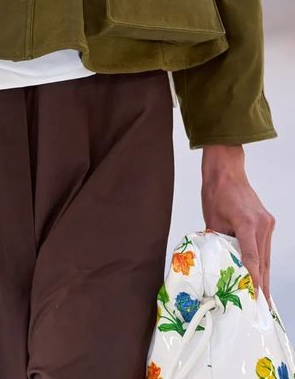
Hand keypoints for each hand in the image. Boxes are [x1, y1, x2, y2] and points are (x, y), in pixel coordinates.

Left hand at [201, 144, 274, 306]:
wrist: (227, 170)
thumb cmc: (215, 191)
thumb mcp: (212, 220)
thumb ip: (218, 242)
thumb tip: (218, 262)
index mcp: (247, 224)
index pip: (252, 259)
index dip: (253, 281)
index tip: (254, 298)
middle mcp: (261, 224)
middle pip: (263, 262)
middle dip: (262, 285)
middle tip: (260, 308)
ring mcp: (267, 223)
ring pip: (266, 256)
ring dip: (264, 275)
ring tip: (262, 298)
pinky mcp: (267, 221)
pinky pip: (265, 247)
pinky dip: (262, 261)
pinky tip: (261, 275)